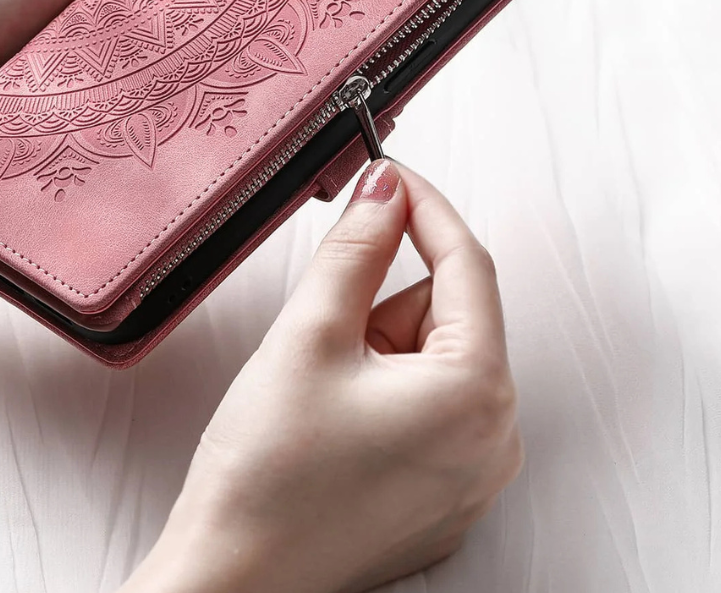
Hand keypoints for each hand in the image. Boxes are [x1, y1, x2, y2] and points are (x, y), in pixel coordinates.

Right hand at [122, 160, 522, 592]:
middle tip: (320, 336)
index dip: (424, 207)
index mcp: (476, 395)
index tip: (388, 173)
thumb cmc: (266, 476)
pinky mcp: (441, 494)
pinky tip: (329, 421)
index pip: (466, 264)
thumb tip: (385, 188)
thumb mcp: (310, 335)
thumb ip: (356, 247)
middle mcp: (492, 441)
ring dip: (374, 349)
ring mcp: (470, 475)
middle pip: (445, 316)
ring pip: (430, 360)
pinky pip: (425, 406)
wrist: (233, 581)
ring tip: (316, 391)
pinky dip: (380, 389)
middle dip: (381, 304)